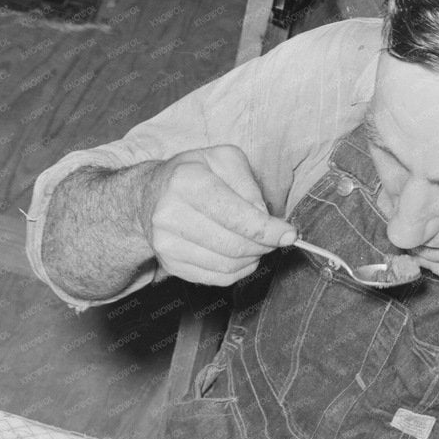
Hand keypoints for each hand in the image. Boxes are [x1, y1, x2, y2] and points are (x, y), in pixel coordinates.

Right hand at [139, 145, 296, 284]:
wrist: (149, 196)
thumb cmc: (193, 174)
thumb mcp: (224, 161)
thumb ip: (249, 187)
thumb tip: (266, 221)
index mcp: (186, 181)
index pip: (235, 216)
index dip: (267, 230)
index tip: (289, 234)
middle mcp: (170, 214)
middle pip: (233, 245)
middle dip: (263, 245)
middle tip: (275, 238)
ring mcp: (167, 243)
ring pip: (227, 265)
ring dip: (252, 258)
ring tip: (257, 244)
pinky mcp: (170, 264)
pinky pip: (216, 278)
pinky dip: (238, 270)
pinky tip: (241, 255)